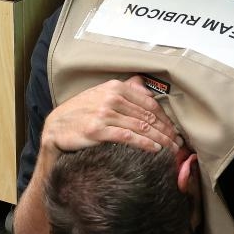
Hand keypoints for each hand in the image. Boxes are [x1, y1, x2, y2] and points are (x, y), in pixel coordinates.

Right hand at [41, 76, 180, 157]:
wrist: (55, 128)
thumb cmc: (79, 113)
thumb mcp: (99, 95)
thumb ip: (122, 89)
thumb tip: (143, 84)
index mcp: (114, 87)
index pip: (149, 102)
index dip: (165, 118)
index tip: (174, 130)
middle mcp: (111, 98)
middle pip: (148, 115)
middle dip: (166, 131)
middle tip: (178, 143)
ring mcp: (104, 113)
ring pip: (141, 127)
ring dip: (160, 139)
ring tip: (171, 149)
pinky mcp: (97, 130)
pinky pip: (128, 137)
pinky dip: (145, 144)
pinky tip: (155, 150)